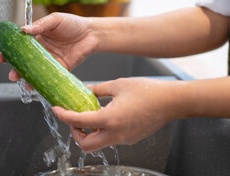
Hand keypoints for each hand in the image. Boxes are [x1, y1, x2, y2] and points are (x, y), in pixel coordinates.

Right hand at [0, 13, 98, 80]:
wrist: (91, 33)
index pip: (20, 45)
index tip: (1, 58)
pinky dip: (41, 82)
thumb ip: (40, 25)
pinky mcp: (60, 68)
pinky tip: (34, 86)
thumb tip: (23, 30)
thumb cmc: (73, 23)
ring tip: (21, 81)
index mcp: (37, 38)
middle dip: (16, 68)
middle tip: (12, 73)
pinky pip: (49, 77)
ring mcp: (50, 60)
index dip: (9, 51)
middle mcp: (42, 50)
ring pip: (35, 71)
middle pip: (25, 61)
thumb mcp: (55, 20)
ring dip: (26, 77)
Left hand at [52, 77, 184, 152]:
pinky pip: (111, 139)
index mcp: (110, 119)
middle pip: (85, 145)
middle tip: (74, 118)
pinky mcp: (131, 139)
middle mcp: (116, 134)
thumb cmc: (148, 91)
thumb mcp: (118, 85)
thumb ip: (97, 89)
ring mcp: (124, 139)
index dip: (63, 116)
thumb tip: (85, 90)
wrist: (173, 102)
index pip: (78, 122)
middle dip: (75, 133)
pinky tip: (106, 115)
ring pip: (99, 143)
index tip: (57, 110)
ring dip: (89, 132)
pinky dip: (102, 131)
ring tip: (90, 114)